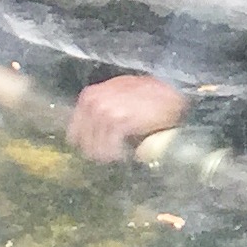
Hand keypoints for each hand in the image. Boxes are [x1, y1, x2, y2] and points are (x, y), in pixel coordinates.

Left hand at [66, 74, 189, 164]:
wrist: (171, 92)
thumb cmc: (148, 96)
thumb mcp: (118, 95)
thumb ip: (102, 109)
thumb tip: (92, 134)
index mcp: (89, 96)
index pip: (74, 132)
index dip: (86, 144)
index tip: (100, 149)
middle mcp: (92, 102)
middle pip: (83, 142)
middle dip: (97, 151)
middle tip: (113, 154)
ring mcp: (104, 111)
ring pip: (95, 148)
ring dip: (109, 155)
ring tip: (123, 152)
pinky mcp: (119, 120)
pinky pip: (110, 148)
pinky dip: (118, 155)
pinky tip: (128, 153)